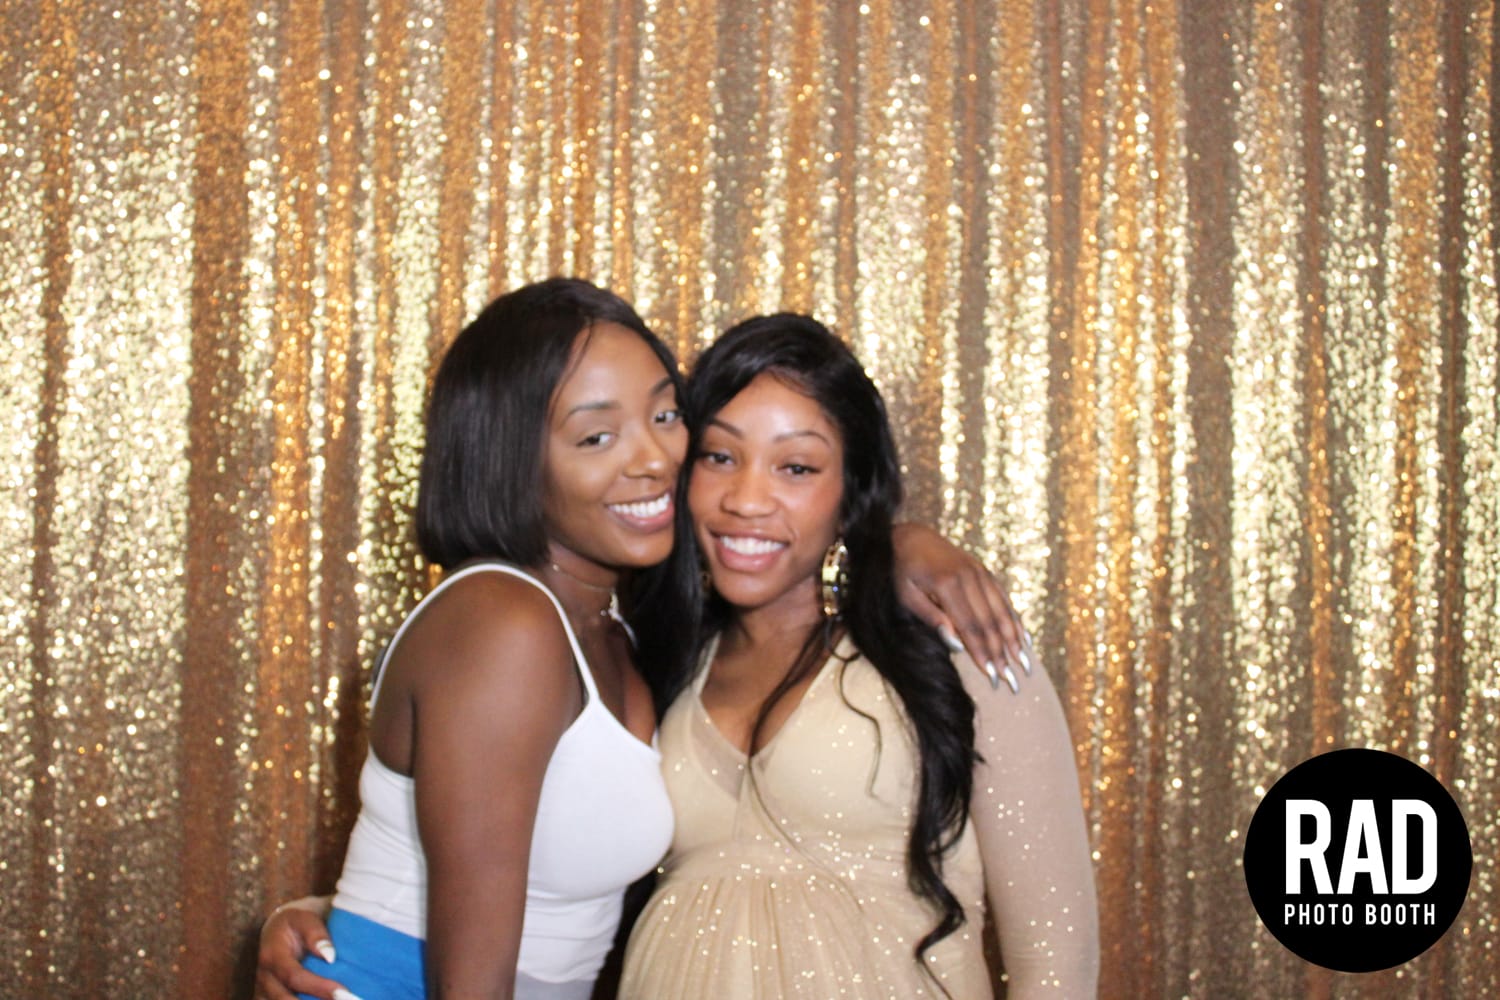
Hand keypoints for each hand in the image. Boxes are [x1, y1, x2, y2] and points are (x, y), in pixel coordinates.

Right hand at [253, 898, 353, 999]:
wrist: (277, 929)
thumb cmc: (295, 924)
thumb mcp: (304, 919)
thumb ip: (316, 934)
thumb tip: (329, 956)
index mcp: (272, 956)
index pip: (294, 976)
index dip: (318, 987)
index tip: (343, 993)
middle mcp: (264, 978)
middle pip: (285, 999)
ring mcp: (264, 991)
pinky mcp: (267, 999)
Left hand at [891, 523, 1032, 691]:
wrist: (912, 536)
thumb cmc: (903, 571)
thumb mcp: (906, 595)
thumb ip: (931, 617)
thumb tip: (957, 645)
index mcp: (947, 584)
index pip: (970, 627)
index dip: (983, 654)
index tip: (993, 678)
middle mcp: (969, 577)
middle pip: (990, 623)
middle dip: (1002, 655)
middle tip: (1012, 681)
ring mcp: (980, 572)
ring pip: (1002, 612)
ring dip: (1014, 641)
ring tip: (1024, 666)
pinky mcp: (985, 572)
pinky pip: (1004, 599)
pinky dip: (1015, 621)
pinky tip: (1024, 640)